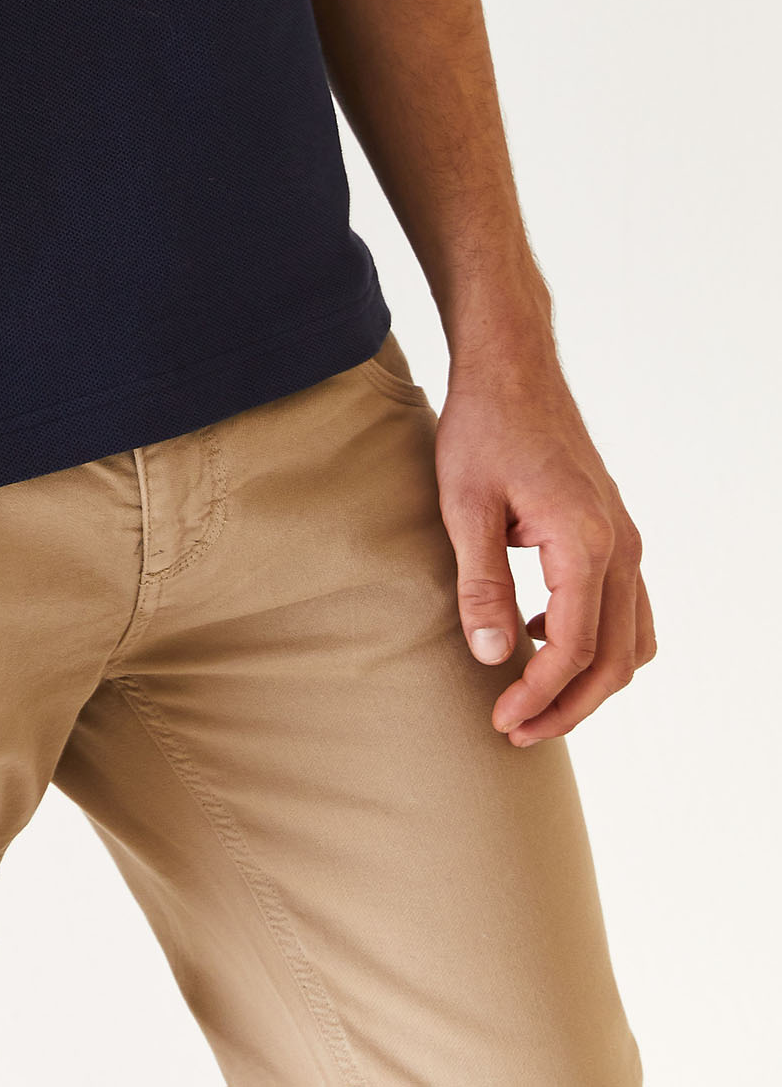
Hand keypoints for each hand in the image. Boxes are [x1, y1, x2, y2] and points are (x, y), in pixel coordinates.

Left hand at [434, 339, 654, 745]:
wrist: (513, 367)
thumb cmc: (484, 426)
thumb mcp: (465, 505)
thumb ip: (481, 584)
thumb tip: (493, 657)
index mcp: (586, 541)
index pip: (574, 648)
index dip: (539, 695)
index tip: (501, 720)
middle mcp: (621, 546)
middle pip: (614, 659)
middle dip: (568, 706)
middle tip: (517, 730)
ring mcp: (626, 539)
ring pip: (631, 640)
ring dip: (589, 680)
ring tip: (533, 697)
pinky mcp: (617, 533)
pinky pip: (626, 609)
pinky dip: (596, 641)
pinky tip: (539, 635)